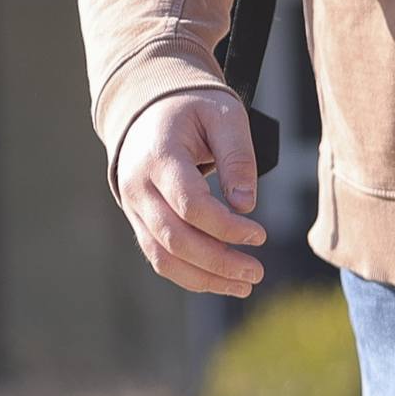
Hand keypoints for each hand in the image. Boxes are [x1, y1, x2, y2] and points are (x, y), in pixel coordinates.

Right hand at [109, 89, 267, 296]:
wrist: (150, 109)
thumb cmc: (193, 109)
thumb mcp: (224, 116)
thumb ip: (237, 156)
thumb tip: (246, 205)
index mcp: (158, 156)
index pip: (189, 204)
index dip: (225, 226)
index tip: (260, 235)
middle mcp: (138, 186)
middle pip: (174, 238)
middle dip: (218, 261)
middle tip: (257, 272)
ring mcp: (134, 207)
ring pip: (163, 256)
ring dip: (204, 278)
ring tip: (244, 285)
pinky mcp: (139, 221)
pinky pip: (159, 257)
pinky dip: (190, 275)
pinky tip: (221, 280)